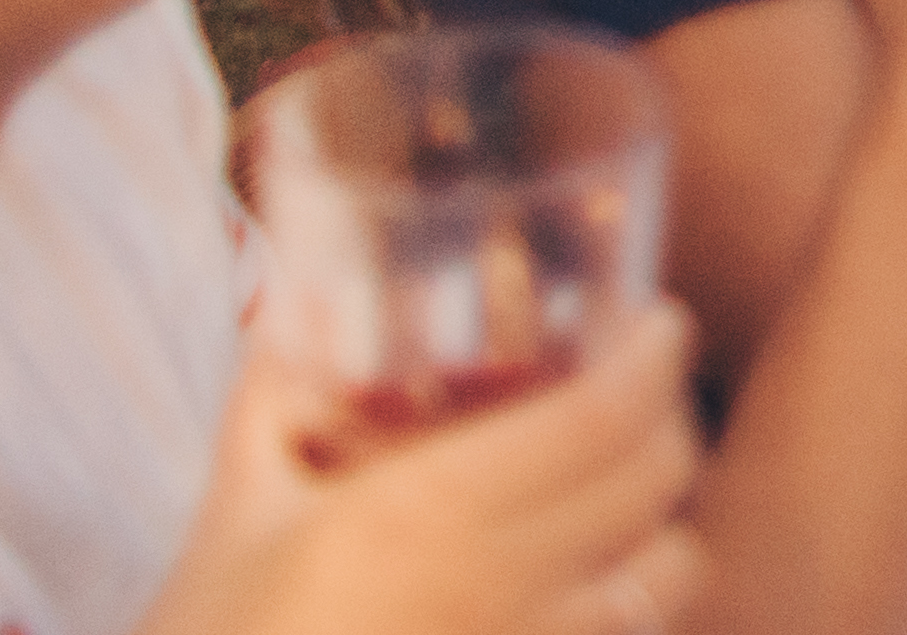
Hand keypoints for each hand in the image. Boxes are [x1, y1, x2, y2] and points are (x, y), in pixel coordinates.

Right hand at [154, 304, 704, 634]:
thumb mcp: (233, 516)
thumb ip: (270, 400)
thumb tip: (291, 303)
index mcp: (426, 510)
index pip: (598, 419)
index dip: (654, 360)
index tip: (664, 321)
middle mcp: (496, 581)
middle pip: (653, 485)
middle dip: (674, 423)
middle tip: (649, 394)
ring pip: (664, 583)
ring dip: (665, 528)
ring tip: (632, 499)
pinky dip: (629, 610)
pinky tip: (593, 590)